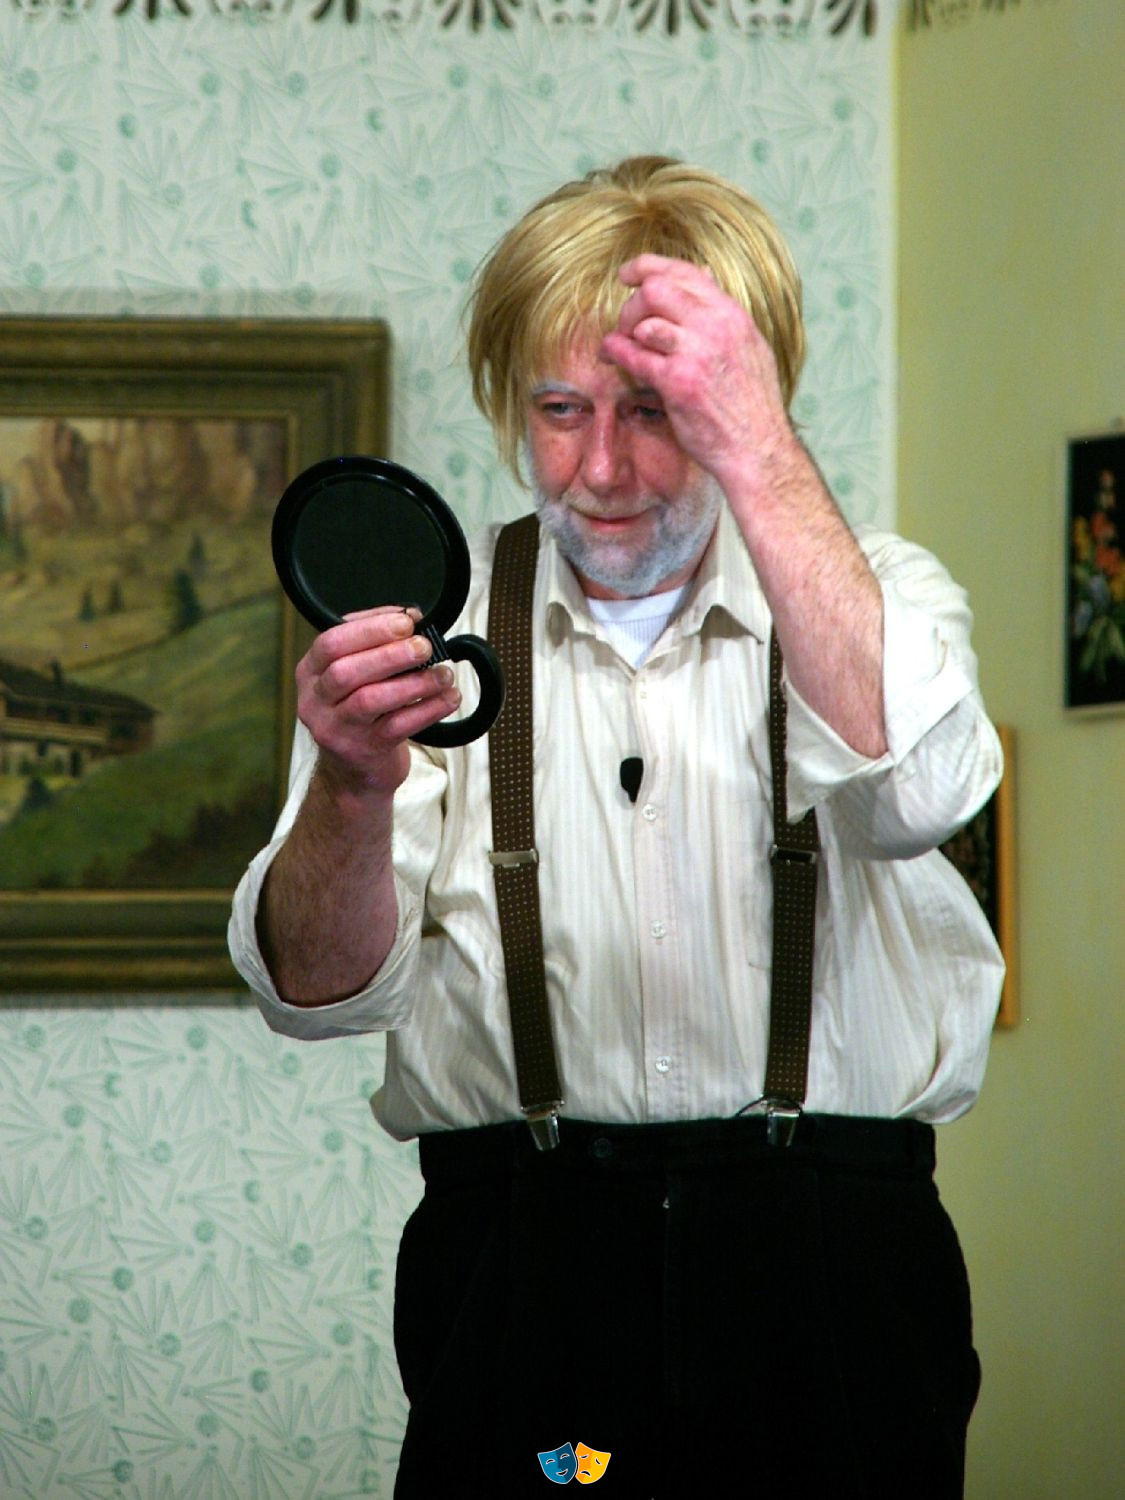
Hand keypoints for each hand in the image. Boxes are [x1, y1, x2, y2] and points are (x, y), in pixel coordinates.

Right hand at [295, 606, 460, 795]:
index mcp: (311, 673)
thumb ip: (373, 643)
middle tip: (424, 646)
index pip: (330, 643)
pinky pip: (398, 726)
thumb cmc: (359, 713)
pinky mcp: (363, 751)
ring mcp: (337, 729)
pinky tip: (448, 698)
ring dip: (413, 683)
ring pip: (370, 700)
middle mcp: (316, 702)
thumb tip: (409, 615)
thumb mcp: (355, 676)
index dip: (369, 629)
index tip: (406, 621)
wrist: (354, 773)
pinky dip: (428, 709)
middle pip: (346, 671)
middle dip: (389, 654)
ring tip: (442, 673)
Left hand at [599, 254, 794, 488]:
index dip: (649, 267)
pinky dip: (615, 350)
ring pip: (644, 319)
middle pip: (657, 289)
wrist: (758, 449)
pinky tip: (609, 355)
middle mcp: (716, 327)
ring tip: (620, 346)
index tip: (628, 274)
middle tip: (626, 326)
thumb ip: (724, 315)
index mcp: (733, 315)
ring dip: (624, 329)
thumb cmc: (752, 405)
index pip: (686, 272)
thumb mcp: (750, 347)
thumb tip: (705, 276)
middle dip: (633, 304)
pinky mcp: (678, 383)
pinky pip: (635, 355)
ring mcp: (696, 354)